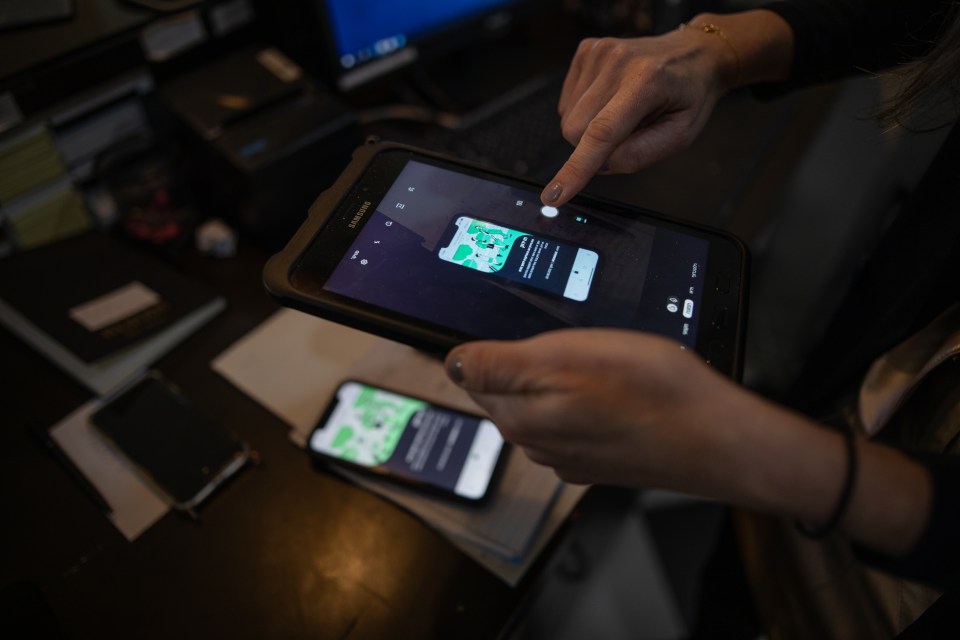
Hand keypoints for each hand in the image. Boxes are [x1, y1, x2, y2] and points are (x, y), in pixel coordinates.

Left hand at [445, 329, 934, 556]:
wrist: (716, 438)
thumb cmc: (651, 393)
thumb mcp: (565, 358)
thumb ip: (499, 364)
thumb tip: (452, 362)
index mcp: (520, 418)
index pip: (473, 375)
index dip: (486, 345)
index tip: (508, 327)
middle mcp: (538, 444)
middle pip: (505, 392)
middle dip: (520, 363)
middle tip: (556, 336)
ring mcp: (570, 456)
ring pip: (542, 405)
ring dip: (553, 381)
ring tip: (587, 358)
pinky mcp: (600, 458)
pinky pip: (574, 421)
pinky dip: (583, 401)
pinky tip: (610, 390)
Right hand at [541, 28, 734, 206]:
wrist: (693, 54)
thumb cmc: (688, 96)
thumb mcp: (679, 135)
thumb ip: (639, 155)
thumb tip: (598, 166)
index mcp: (648, 81)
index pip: (602, 132)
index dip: (576, 168)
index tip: (554, 195)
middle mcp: (619, 62)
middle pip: (576, 130)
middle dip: (593, 146)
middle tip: (626, 133)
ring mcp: (599, 51)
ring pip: (568, 118)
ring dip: (590, 128)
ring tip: (623, 111)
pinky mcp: (586, 50)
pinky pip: (567, 101)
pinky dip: (585, 110)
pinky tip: (609, 99)